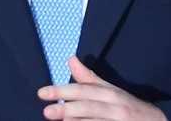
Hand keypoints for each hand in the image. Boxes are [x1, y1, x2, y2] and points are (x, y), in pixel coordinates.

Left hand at [38, 56, 166, 120]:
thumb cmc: (128, 106)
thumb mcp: (109, 90)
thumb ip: (88, 78)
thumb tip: (70, 58)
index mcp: (109, 94)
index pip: (83, 90)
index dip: (62, 91)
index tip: (41, 93)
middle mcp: (115, 108)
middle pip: (89, 107)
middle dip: (67, 109)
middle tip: (47, 112)